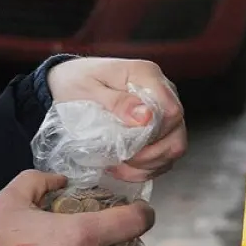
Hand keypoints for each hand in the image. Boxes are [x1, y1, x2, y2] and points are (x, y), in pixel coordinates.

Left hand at [46, 57, 186, 182]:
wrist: (69, 82)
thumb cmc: (76, 82)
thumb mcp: (88, 88)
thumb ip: (117, 102)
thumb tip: (145, 118)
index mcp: (147, 76)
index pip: (171, 111)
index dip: (153, 135)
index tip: (126, 144)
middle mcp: (162, 92)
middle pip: (176, 133)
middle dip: (149, 155)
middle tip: (120, 158)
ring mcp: (162, 112)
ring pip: (173, 148)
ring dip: (147, 165)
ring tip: (119, 165)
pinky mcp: (158, 129)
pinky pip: (164, 157)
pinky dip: (144, 169)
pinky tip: (123, 167)